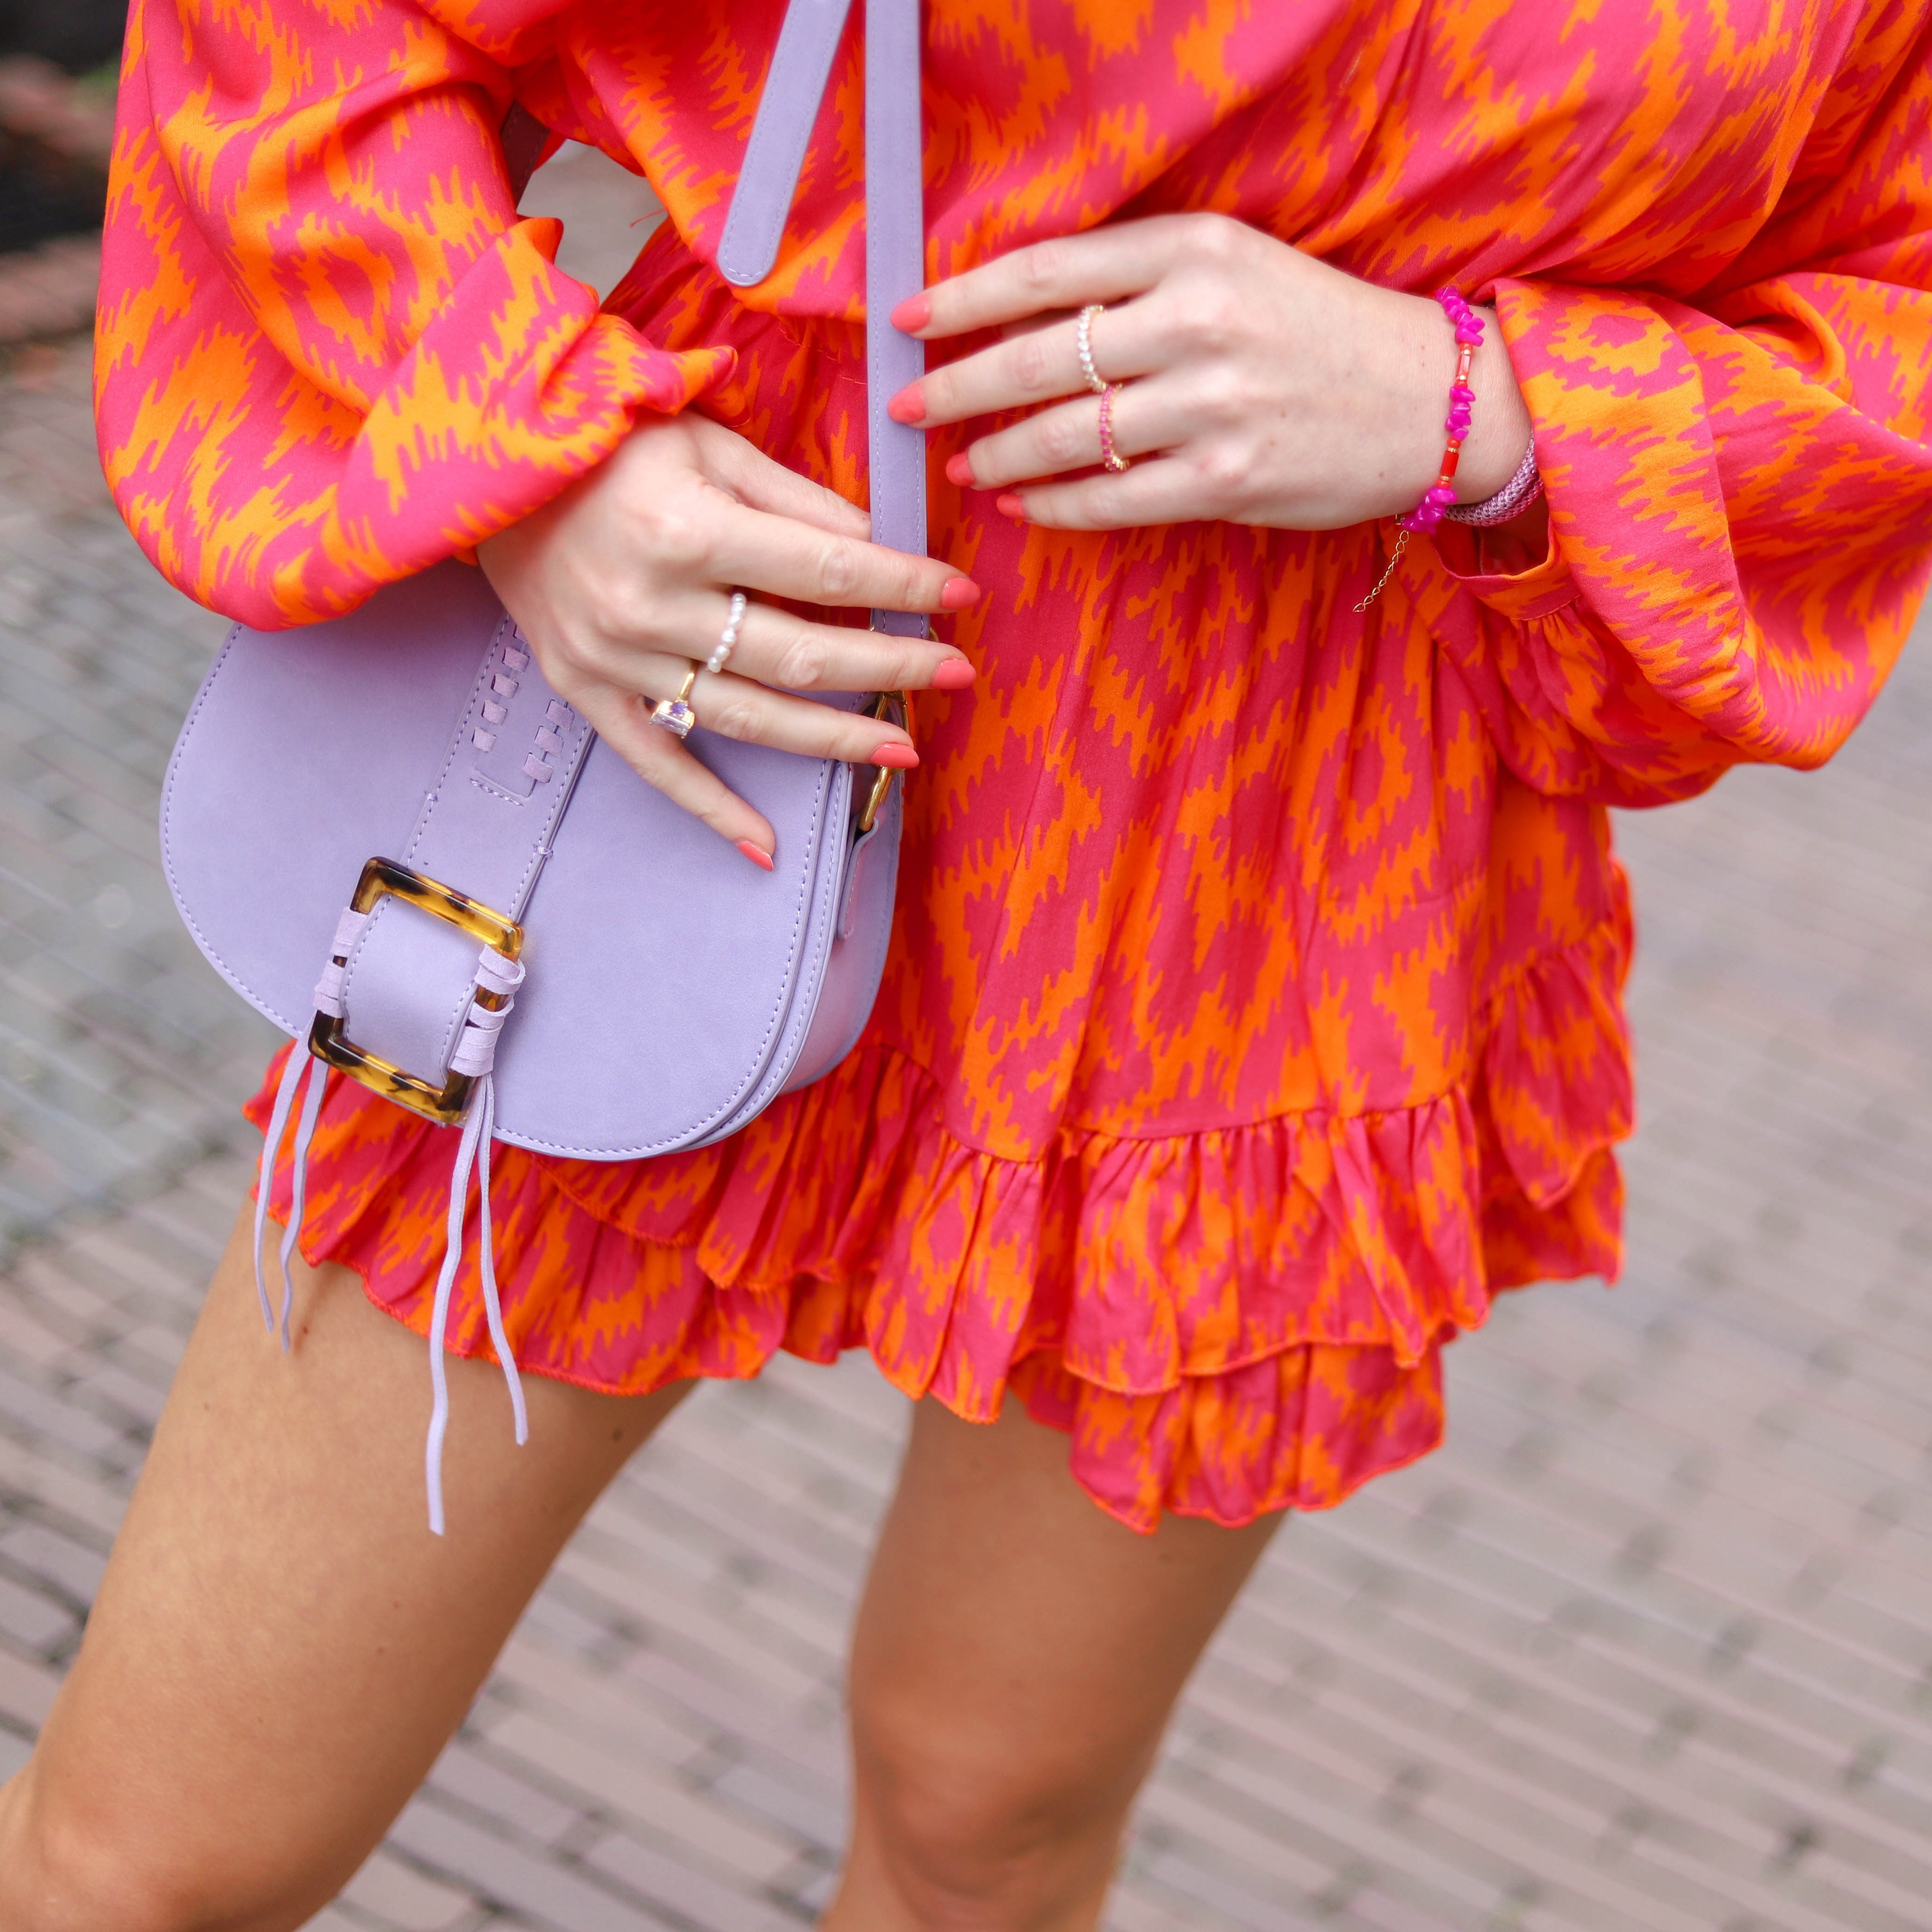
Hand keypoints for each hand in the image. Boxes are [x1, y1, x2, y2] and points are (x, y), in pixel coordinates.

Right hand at [477, 414, 978, 864]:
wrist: (484, 466)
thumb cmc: (608, 440)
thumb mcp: (709, 443)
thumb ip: (795, 502)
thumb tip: (878, 546)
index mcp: (687, 532)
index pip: (826, 574)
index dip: (902, 588)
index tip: (959, 596)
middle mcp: (650, 607)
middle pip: (798, 658)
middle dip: (889, 668)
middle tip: (957, 672)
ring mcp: (615, 659)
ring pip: (746, 719)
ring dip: (832, 740)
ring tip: (903, 748)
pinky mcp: (585, 692)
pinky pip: (657, 765)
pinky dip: (711, 808)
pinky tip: (766, 846)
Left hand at [886, 213, 1534, 533]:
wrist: (1427, 400)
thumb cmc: (1315, 331)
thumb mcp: (1234, 270)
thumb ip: (1135, 285)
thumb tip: (1019, 321)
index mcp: (1194, 249)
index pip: (1046, 271)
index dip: (962, 300)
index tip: (907, 322)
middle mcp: (1198, 319)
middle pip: (1037, 357)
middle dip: (954, 387)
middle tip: (904, 407)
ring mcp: (1213, 403)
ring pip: (1064, 434)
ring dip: (996, 455)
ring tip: (961, 465)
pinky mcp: (1227, 478)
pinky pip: (1110, 498)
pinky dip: (1054, 506)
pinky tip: (1021, 506)